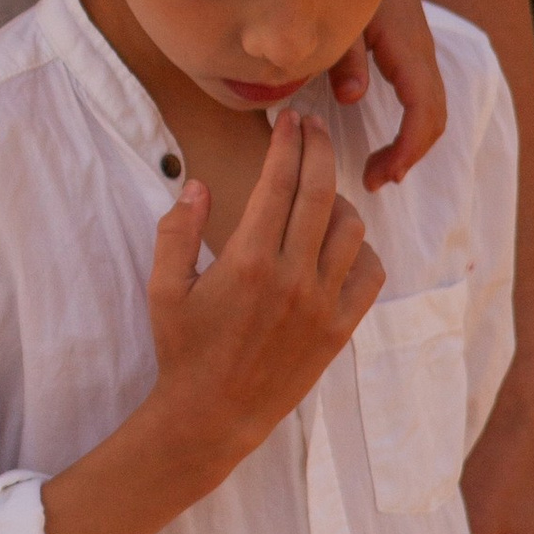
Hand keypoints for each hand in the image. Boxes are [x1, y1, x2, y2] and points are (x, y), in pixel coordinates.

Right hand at [145, 114, 382, 476]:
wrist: (214, 414)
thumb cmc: (183, 348)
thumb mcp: (164, 287)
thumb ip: (177, 230)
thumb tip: (197, 185)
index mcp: (246, 260)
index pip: (278, 183)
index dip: (287, 144)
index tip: (288, 120)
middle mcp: (291, 276)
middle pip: (320, 192)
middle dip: (318, 149)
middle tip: (312, 127)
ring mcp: (321, 303)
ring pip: (351, 228)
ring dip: (338, 198)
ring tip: (320, 189)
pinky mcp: (339, 329)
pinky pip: (369, 273)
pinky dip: (361, 249)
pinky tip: (341, 242)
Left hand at [331, 0, 446, 191]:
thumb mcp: (336, 14)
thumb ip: (342, 54)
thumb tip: (353, 97)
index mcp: (405, 48)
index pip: (423, 110)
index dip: (407, 148)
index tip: (380, 175)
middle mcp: (420, 52)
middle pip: (434, 115)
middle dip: (409, 154)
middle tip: (373, 180)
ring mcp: (418, 50)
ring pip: (431, 105)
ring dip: (411, 141)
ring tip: (379, 168)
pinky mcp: (408, 48)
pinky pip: (421, 93)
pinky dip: (410, 122)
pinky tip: (383, 136)